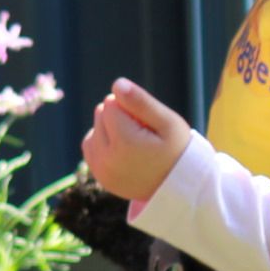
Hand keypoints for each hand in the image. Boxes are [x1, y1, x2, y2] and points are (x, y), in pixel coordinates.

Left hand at [81, 79, 191, 205]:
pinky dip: (103, 143)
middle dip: (120, 117)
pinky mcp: (100, 177)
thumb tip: (116, 84)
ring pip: (93, 130)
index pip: (110, 103)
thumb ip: (141, 102)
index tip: (147, 122)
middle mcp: (107, 158)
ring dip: (110, 130)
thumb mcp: (167, 122)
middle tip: (144, 134)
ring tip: (135, 142)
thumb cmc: (177, 149)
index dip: (131, 106)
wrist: (179, 186)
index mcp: (124, 142)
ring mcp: (101, 170)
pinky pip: (90, 146)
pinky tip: (123, 149)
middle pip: (100, 114)